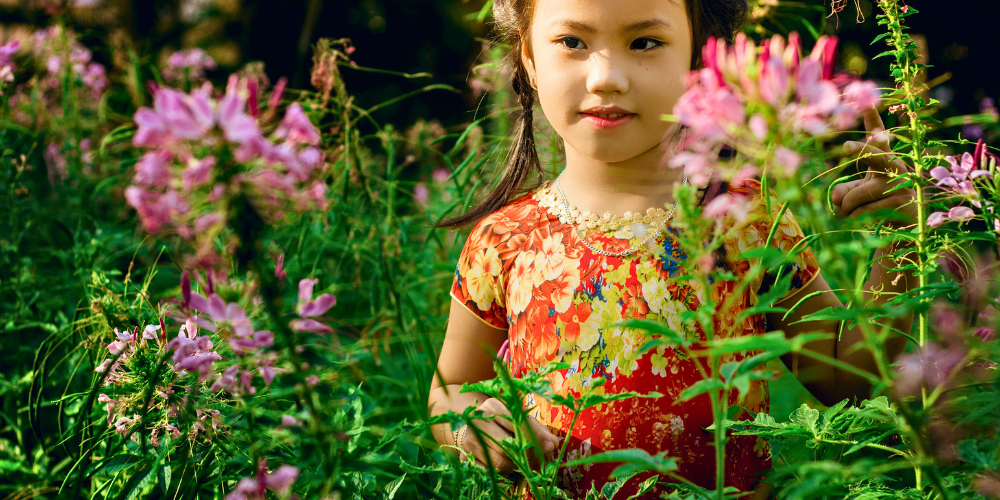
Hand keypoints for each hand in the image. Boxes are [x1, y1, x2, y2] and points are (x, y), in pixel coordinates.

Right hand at [458, 398, 559, 474]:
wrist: (470, 427)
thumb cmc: (501, 423)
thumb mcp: (518, 420)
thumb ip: (537, 430)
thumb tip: (553, 444)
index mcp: (492, 406)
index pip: (517, 423)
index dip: (535, 437)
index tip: (550, 448)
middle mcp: (477, 421)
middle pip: (509, 445)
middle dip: (527, 456)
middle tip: (538, 461)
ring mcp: (468, 440)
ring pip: (500, 462)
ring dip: (515, 467)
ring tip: (521, 463)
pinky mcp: (465, 458)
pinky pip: (490, 473)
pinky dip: (502, 474)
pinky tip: (506, 467)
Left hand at [831, 107, 916, 224]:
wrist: (906, 224)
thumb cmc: (877, 202)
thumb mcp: (858, 192)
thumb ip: (845, 190)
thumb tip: (836, 197)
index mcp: (884, 158)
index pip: (878, 137)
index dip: (872, 119)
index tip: (866, 103)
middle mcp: (894, 166)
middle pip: (873, 155)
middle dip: (859, 150)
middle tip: (845, 146)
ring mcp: (899, 183)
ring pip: (856, 194)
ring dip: (846, 207)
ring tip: (851, 211)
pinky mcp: (899, 202)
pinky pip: (862, 209)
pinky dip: (854, 216)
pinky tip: (861, 217)